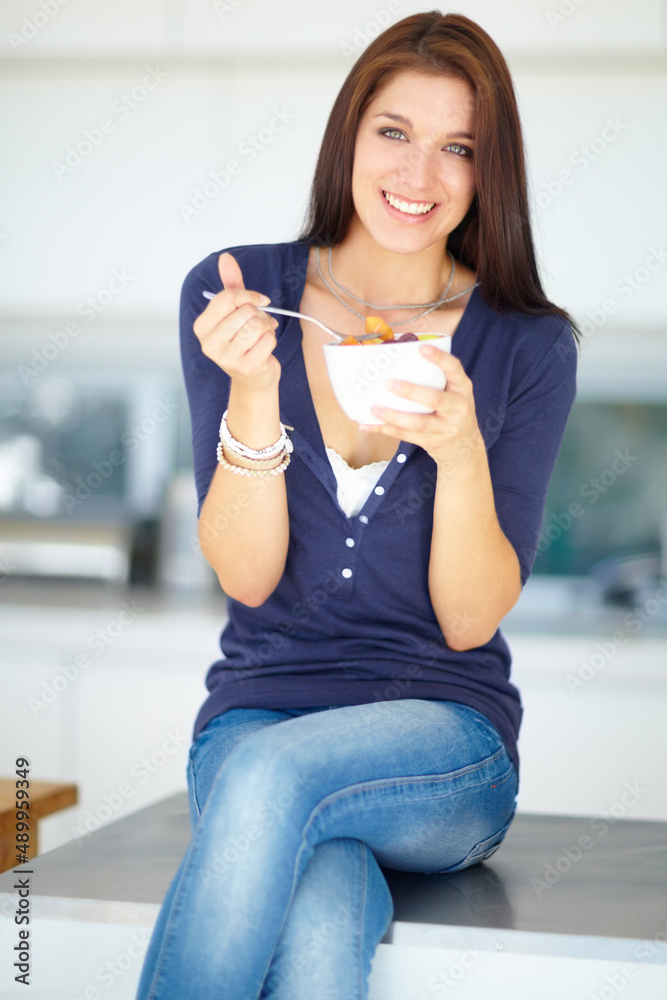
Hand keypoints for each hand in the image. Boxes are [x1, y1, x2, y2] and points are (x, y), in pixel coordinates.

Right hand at [193, 252, 280, 391]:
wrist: (252, 377)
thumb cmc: (243, 340)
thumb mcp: (235, 312)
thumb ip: (230, 285)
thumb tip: (225, 258)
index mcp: (202, 326)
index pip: (227, 297)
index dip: (249, 295)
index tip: (260, 300)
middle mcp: (209, 343)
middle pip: (245, 311)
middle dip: (259, 314)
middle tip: (259, 324)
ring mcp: (226, 358)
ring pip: (258, 324)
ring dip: (267, 327)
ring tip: (261, 335)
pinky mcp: (246, 367)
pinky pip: (268, 340)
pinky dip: (271, 341)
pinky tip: (264, 348)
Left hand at [359, 345, 484, 473]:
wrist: (465, 446)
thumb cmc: (453, 410)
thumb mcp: (454, 391)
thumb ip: (436, 377)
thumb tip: (398, 355)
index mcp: (462, 388)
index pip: (454, 369)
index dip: (439, 358)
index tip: (421, 348)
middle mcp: (457, 407)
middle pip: (435, 399)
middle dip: (411, 392)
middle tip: (389, 384)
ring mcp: (445, 428)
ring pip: (418, 423)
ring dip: (394, 416)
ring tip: (375, 409)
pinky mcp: (432, 442)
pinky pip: (406, 436)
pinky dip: (386, 430)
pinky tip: (368, 424)